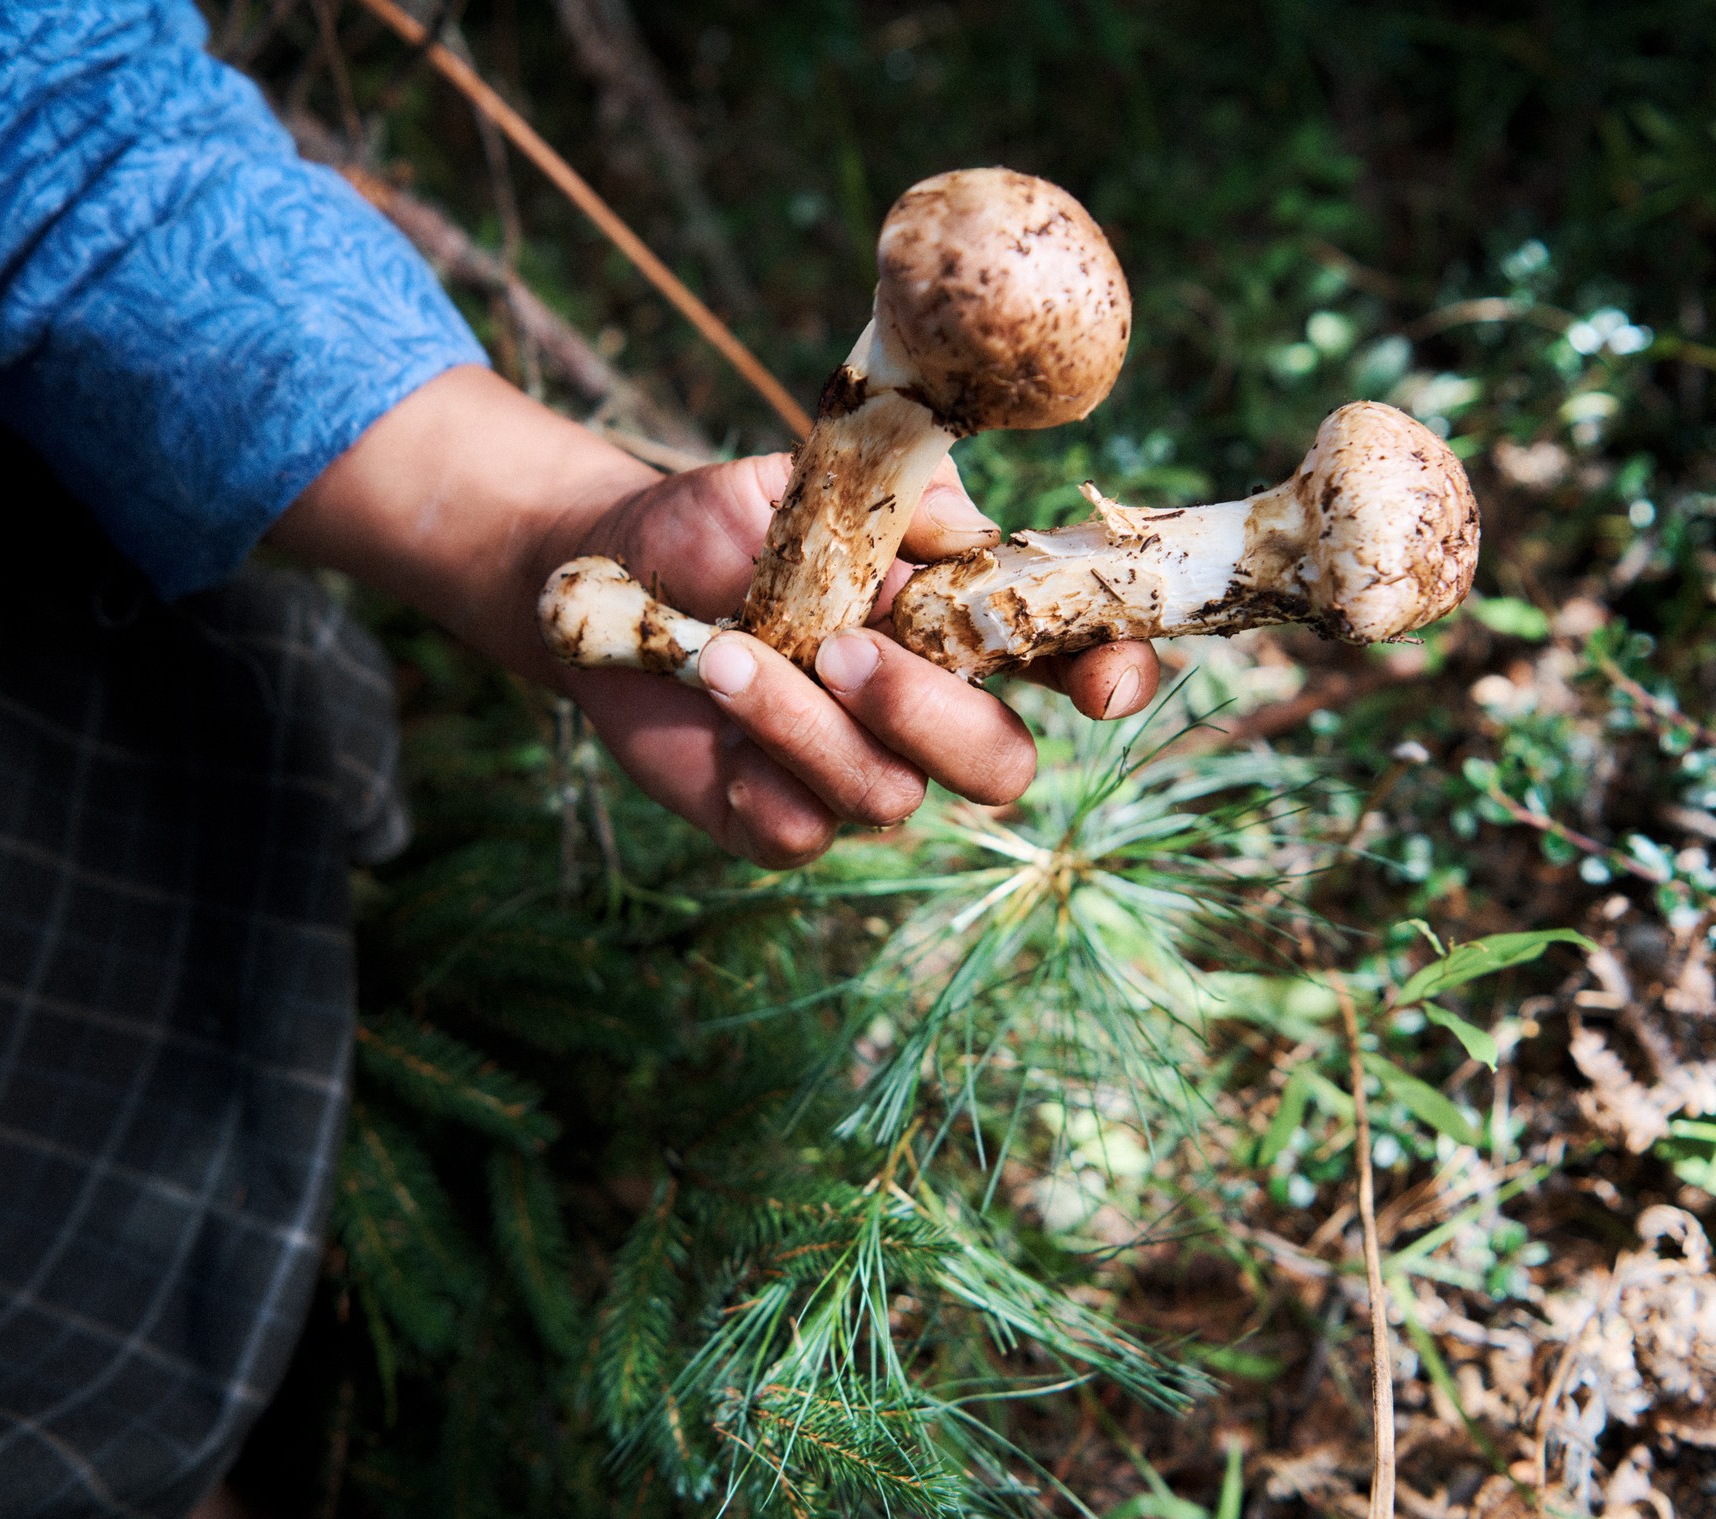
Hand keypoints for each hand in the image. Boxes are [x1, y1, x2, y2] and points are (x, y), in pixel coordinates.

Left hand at [568, 452, 1158, 866]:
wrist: (605, 574)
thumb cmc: (721, 525)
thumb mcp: (807, 487)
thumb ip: (899, 500)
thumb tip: (973, 532)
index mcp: (958, 627)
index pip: (1069, 665)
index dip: (1109, 680)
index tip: (1100, 686)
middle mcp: (922, 712)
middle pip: (1000, 764)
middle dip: (931, 711)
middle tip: (841, 650)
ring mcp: (853, 772)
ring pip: (891, 794)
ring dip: (808, 724)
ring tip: (726, 655)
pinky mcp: (776, 820)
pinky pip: (802, 833)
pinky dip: (762, 775)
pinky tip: (712, 715)